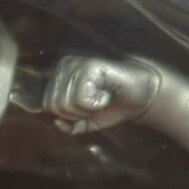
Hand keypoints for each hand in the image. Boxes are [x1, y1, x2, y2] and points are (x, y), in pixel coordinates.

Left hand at [39, 53, 163, 135]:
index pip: (47, 106)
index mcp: (59, 76)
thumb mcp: (86, 121)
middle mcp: (65, 66)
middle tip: (97, 102)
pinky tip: (107, 93)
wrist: (141, 97)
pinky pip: (81, 98)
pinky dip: (96, 103)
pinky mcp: (90, 65)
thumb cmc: (113, 106)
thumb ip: (69, 126)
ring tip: (102, 97)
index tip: (89, 107)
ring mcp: (77, 63)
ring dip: (88, 108)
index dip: (71, 115)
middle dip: (79, 113)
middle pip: (55, 106)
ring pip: (66, 103)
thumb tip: (56, 123)